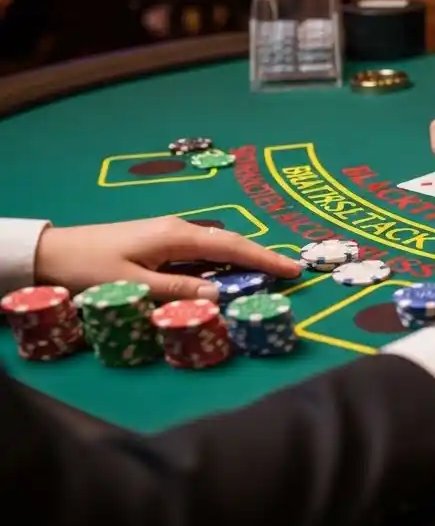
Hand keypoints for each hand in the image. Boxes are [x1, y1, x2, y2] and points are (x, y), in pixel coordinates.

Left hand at [33, 217, 301, 301]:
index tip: (293, 269)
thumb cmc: (88, 268)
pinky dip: (220, 263)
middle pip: (229, 243)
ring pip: (215, 247)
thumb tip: (220, 296)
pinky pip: (200, 253)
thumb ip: (177, 291)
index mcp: (176, 236)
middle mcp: (177, 230)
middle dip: (260, 257)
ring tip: (267, 275)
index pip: (232, 247)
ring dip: (241, 260)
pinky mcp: (157, 244)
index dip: (264, 258)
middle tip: (288, 273)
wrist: (49, 253)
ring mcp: (167, 235)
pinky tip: (225, 276)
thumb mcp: (133, 285)